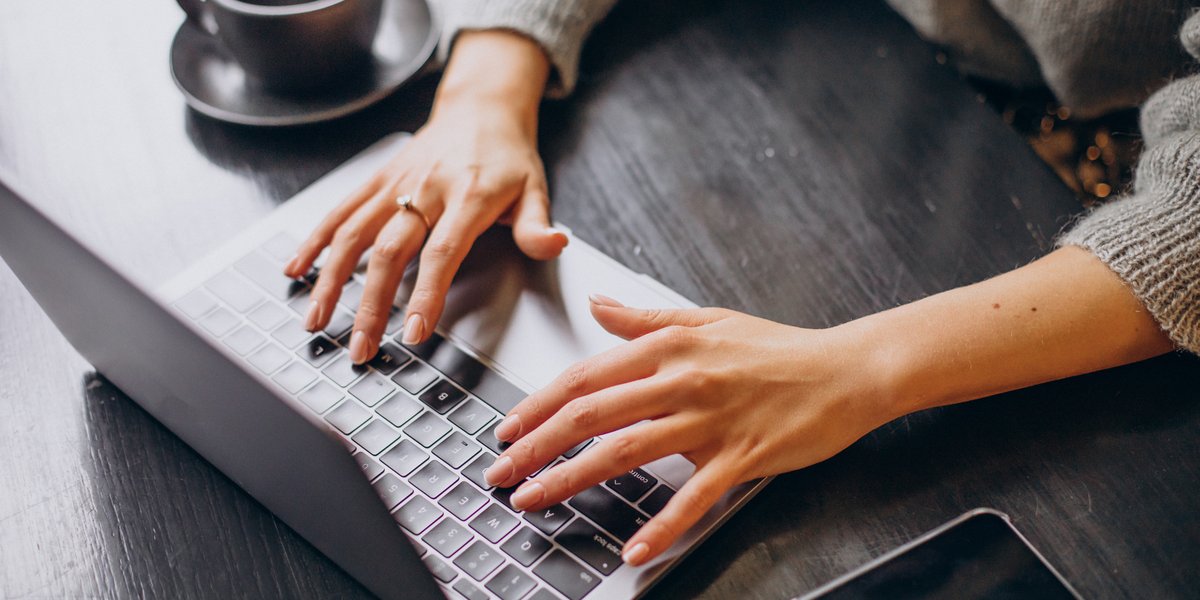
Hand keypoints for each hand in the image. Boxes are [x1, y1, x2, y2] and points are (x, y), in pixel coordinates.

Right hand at [283, 31, 566, 362]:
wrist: (480, 107)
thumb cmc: (508, 156)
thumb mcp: (536, 188)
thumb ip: (538, 225)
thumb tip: (555, 245)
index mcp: (467, 196)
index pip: (443, 252)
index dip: (426, 294)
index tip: (413, 332)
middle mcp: (425, 189)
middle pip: (390, 251)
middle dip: (370, 305)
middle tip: (361, 347)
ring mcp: (395, 183)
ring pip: (353, 234)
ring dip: (329, 280)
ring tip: (316, 321)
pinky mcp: (376, 179)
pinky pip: (339, 211)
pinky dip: (313, 241)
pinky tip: (295, 270)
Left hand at [482, 295, 897, 566]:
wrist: (846, 370)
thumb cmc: (777, 348)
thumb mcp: (706, 319)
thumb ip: (645, 318)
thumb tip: (598, 305)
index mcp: (668, 347)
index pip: (585, 376)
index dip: (538, 405)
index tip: (508, 429)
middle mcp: (681, 380)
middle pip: (591, 414)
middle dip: (536, 446)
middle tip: (502, 472)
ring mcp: (710, 421)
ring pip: (625, 452)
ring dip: (571, 479)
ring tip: (534, 500)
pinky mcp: (740, 457)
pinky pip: (692, 497)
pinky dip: (661, 525)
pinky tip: (633, 548)